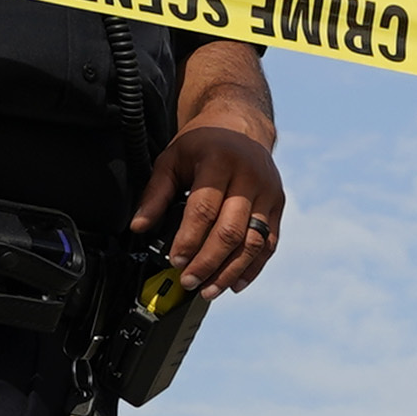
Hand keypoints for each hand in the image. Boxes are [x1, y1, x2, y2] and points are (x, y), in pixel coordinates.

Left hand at [131, 121, 284, 295]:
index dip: (188, 240)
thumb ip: (155, 194)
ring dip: (230, 271)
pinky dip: (252, 267)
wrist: (241, 125)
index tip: (175, 261)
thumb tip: (139, 227)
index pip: (204, 210)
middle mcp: (249, 177)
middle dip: (208, 262)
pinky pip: (268, 243)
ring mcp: (268, 192)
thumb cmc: (203, 144)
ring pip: (253, 242)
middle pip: (230, 231)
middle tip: (188, 281)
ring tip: (209, 290)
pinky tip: (235, 283)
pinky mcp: (278, 206)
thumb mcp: (172, 159)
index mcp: (220, 161)